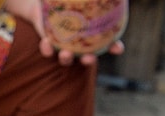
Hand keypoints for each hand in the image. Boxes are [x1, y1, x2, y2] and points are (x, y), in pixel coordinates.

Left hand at [4, 0, 124, 65]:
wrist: (50, 3)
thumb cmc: (72, 1)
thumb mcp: (85, 1)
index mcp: (93, 36)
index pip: (109, 44)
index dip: (115, 48)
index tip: (118, 48)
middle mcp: (80, 45)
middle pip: (87, 57)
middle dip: (89, 60)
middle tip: (89, 58)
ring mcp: (64, 46)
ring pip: (66, 58)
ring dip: (66, 58)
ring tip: (65, 54)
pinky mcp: (48, 44)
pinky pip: (48, 50)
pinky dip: (47, 49)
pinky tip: (46, 43)